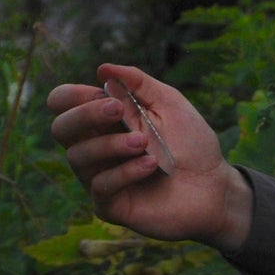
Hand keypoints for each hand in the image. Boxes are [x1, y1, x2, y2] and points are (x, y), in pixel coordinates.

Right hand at [46, 63, 252, 250]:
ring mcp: (99, 176)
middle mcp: (95, 146)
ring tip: (145, 143)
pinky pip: (100, 185)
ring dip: (111, 145)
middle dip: (85, 115)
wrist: (214, 187)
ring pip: (78, 156)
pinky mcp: (109, 205)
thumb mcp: (169, 102)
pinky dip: (124, 171)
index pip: (64, 103)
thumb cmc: (192, 143)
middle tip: (118, 111)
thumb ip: (137, 83)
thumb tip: (102, 68)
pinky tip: (150, 164)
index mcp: (104, 119)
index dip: (70, 96)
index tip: (99, 93)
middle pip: (60, 128)